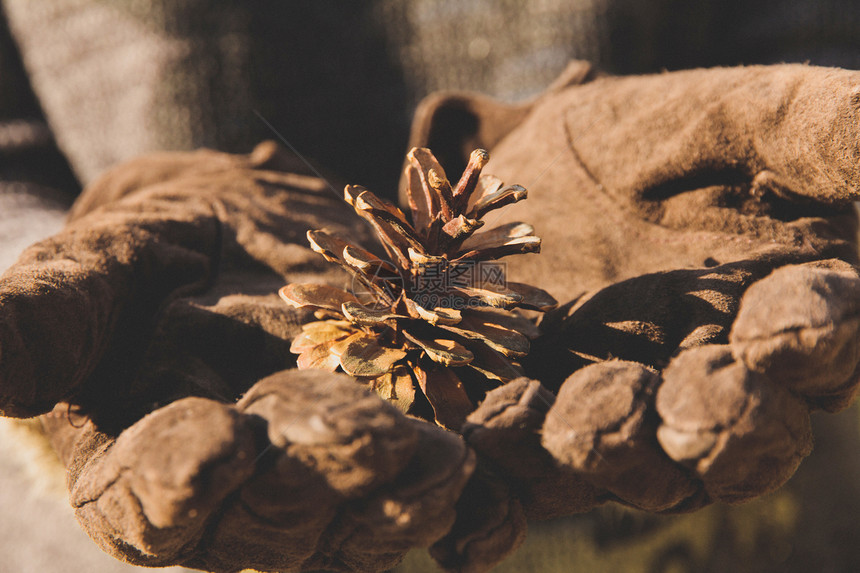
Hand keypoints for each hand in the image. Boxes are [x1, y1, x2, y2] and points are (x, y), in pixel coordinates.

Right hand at [0, 142, 478, 571]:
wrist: (249, 252)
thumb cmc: (156, 266)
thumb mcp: (95, 273)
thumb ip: (45, 318)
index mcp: (145, 472)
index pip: (150, 505)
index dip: (178, 483)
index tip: (214, 441)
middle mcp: (240, 504)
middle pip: (278, 522)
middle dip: (322, 479)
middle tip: (370, 434)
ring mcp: (328, 491)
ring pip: (366, 526)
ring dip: (406, 498)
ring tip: (445, 457)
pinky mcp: (399, 459)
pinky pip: (437, 498)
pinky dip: (475, 497)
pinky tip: (495, 457)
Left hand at [410, 61, 859, 514]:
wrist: (533, 162)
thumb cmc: (654, 139)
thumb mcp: (739, 118)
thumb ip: (820, 135)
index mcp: (776, 312)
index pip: (815, 341)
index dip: (809, 341)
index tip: (785, 331)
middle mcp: (703, 380)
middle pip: (730, 435)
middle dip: (717, 428)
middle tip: (693, 413)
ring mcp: (612, 408)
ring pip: (626, 463)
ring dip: (605, 450)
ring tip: (571, 425)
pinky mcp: (528, 417)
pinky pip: (517, 476)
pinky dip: (499, 491)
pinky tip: (477, 474)